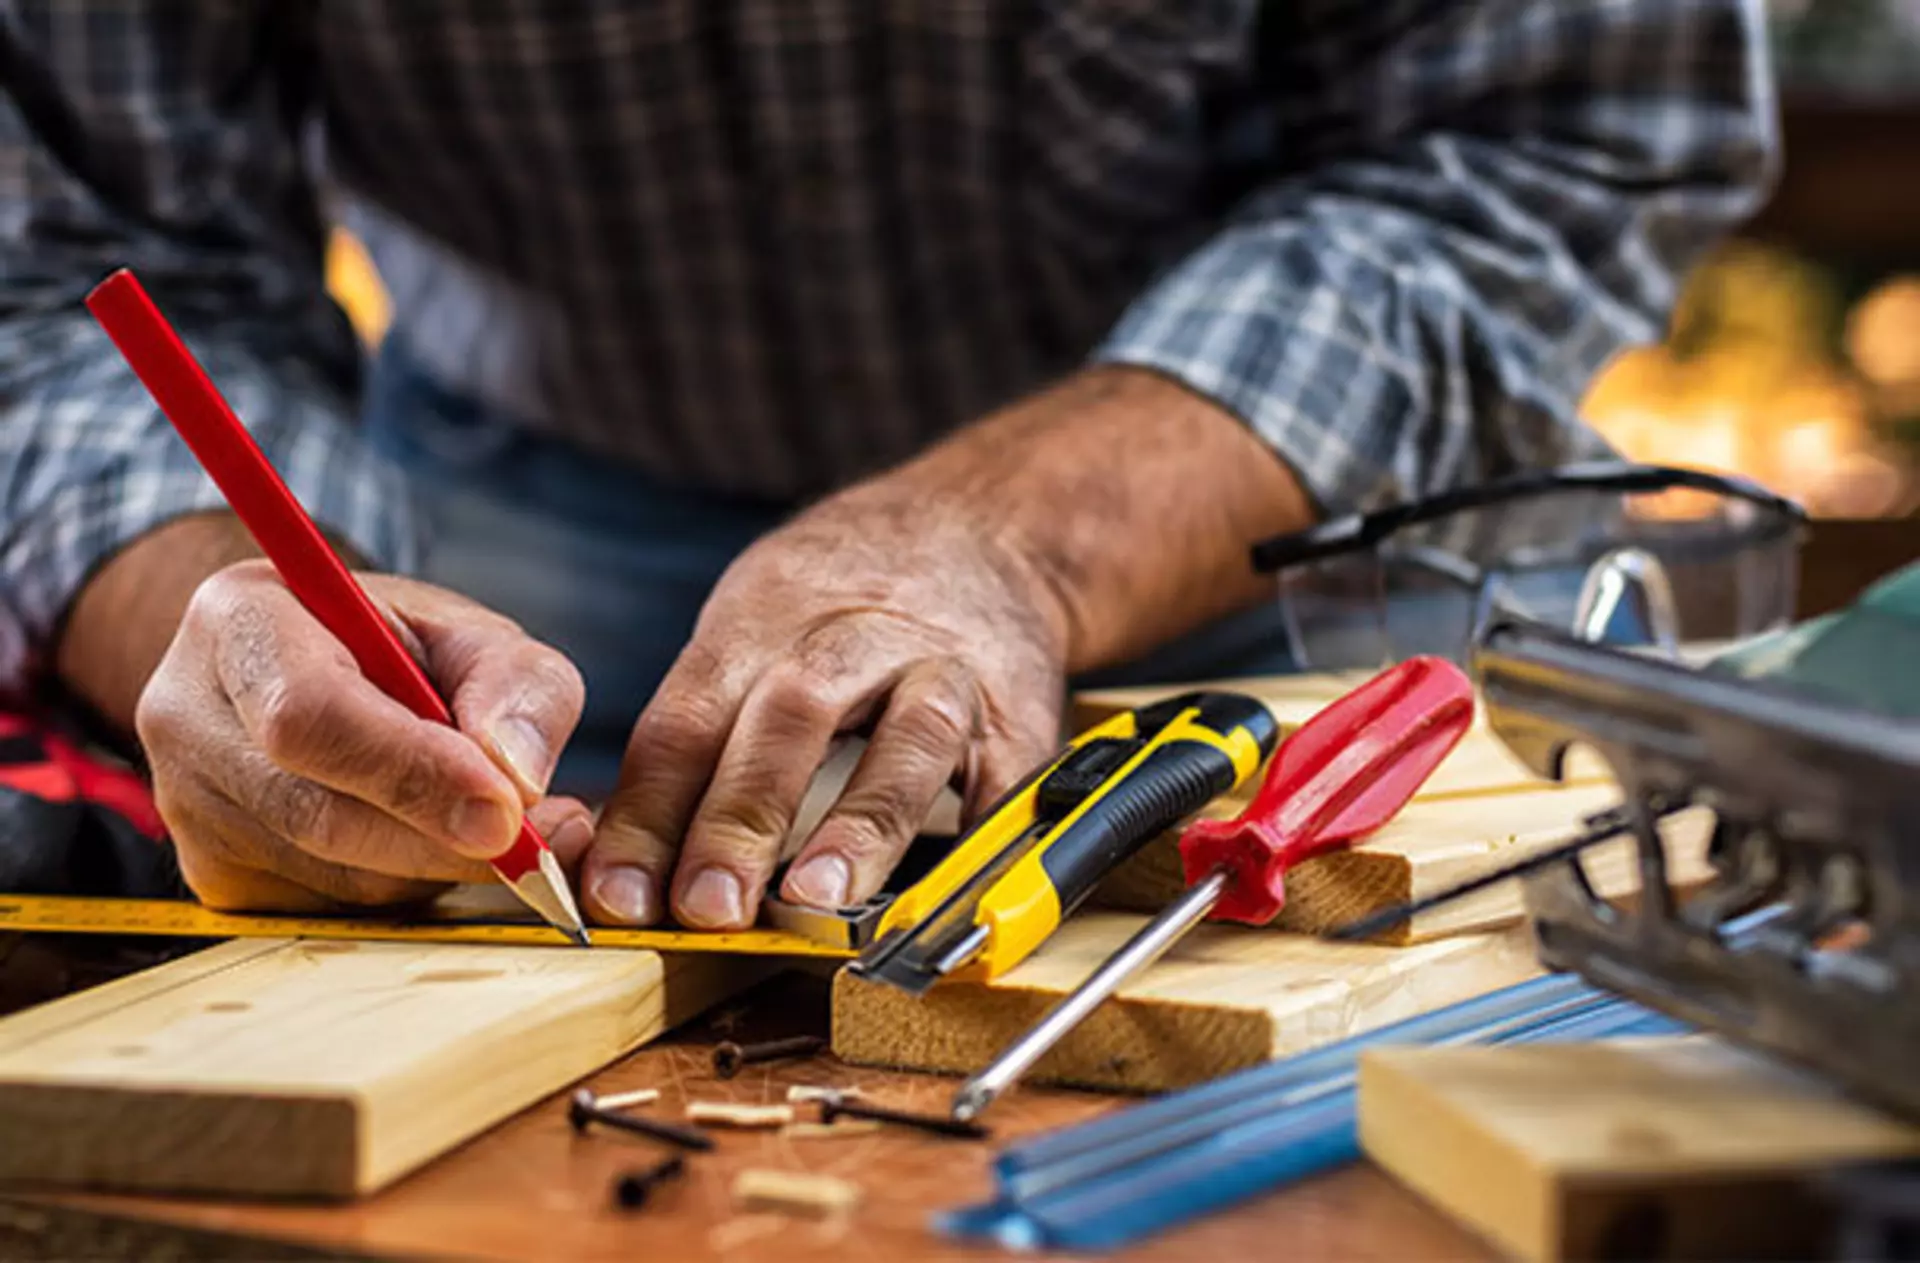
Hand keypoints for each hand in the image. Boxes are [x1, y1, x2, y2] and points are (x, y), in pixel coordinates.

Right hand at [137, 560, 592, 910]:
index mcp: (240, 621)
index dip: (410, 770)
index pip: (307, 713)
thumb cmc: (399, 648)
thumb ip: (520, 689)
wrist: (316, 671)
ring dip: (436, 867)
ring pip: (334, 876)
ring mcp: (187, 806)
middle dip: (443, 839)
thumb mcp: (476, 637)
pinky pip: (330, 910)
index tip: (504, 808)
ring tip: (497, 826)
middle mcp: (188, 715)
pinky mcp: (214, 875)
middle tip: (539, 844)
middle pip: (317, 813)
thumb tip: (517, 777)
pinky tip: (432, 841)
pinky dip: (405, 889)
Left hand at [582, 491, 1071, 929]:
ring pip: (910, 734)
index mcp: (764, 621)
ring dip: (861, 821)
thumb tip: (626, 864)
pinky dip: (981, 831)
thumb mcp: (750, 630)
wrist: (979, 528)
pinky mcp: (1019, 712)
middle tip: (706, 906)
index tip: (618, 895)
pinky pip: (1007, 772)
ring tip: (819, 897)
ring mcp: (946, 671)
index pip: (689, 720)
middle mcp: (856, 638)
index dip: (649, 813)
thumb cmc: (839, 600)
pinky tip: (948, 894)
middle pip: (791, 720)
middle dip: (741, 817)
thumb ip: (701, 736)